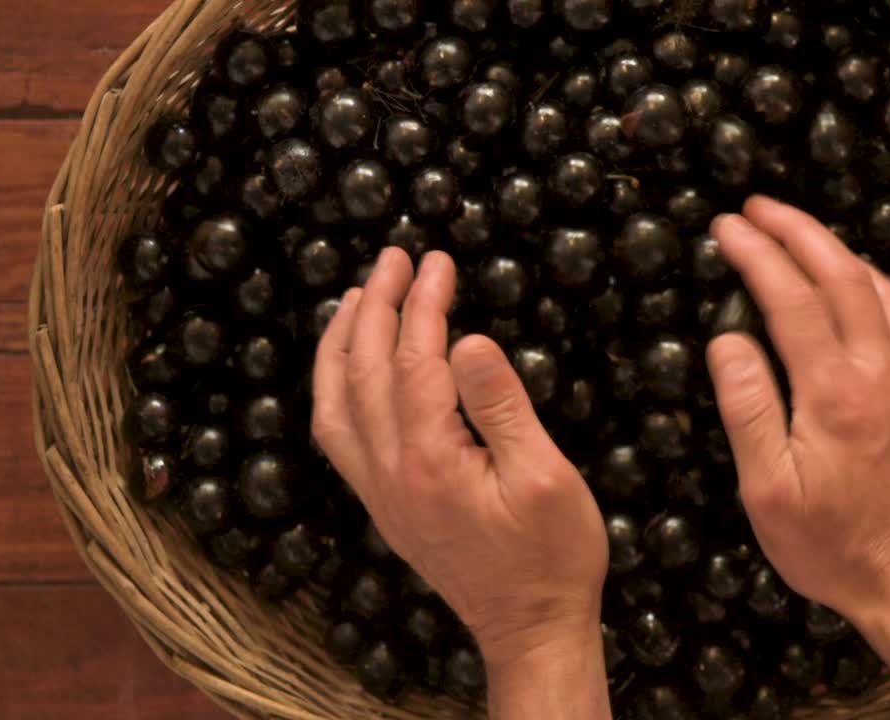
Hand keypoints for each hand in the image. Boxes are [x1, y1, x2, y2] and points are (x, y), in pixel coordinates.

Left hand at [312, 247, 608, 665]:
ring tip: (358, 297)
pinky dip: (336, 389)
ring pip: (336, 405)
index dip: (424, 304)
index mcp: (429, 461)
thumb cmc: (553, 556)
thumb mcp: (544, 477)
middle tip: (394, 257)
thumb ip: (500, 406)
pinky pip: (339, 436)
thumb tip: (464, 340)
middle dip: (377, 307)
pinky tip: (351, 369)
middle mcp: (389, 474)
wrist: (531, 629)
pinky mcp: (384, 506)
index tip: (438, 260)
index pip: (415, 360)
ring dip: (342, 345)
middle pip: (364, 372)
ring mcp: (379, 493)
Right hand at [706, 196, 889, 623]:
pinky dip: (872, 287)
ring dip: (839, 251)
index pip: (791, 299)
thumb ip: (749, 408)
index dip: (757, 253)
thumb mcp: (768, 491)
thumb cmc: (831, 547)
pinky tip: (854, 288)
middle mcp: (882, 373)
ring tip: (801, 233)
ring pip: (883, 290)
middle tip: (759, 206)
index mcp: (834, 393)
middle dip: (798, 231)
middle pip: (842, 276)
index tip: (726, 226)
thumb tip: (728, 339)